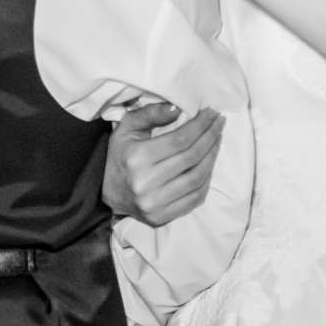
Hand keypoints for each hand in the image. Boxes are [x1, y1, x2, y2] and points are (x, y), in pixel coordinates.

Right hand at [99, 100, 223, 226]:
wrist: (106, 192)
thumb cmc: (121, 155)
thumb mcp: (128, 128)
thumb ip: (151, 114)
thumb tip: (178, 108)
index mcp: (137, 158)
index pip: (180, 140)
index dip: (201, 126)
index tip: (212, 113)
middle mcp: (146, 183)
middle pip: (191, 157)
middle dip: (211, 137)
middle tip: (219, 123)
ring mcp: (154, 204)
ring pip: (197, 178)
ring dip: (213, 157)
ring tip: (217, 140)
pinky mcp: (161, 218)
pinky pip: (195, 198)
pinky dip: (207, 180)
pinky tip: (209, 164)